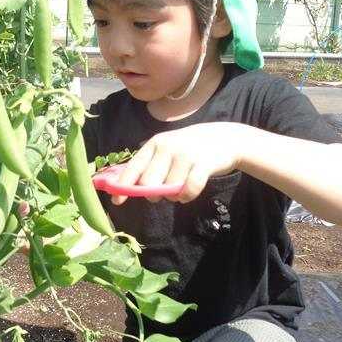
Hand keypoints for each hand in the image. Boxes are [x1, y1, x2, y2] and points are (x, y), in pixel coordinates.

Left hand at [110, 122, 244, 205]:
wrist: (225, 139)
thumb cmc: (189, 148)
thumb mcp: (167, 149)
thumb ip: (149, 166)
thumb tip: (125, 187)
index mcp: (155, 143)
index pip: (133, 168)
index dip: (123, 186)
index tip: (116, 202)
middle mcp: (167, 147)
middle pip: (148, 184)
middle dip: (153, 194)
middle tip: (164, 191)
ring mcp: (185, 155)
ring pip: (168, 191)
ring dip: (173, 196)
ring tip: (181, 185)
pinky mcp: (203, 164)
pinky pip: (187, 191)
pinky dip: (186, 197)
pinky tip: (188, 192)